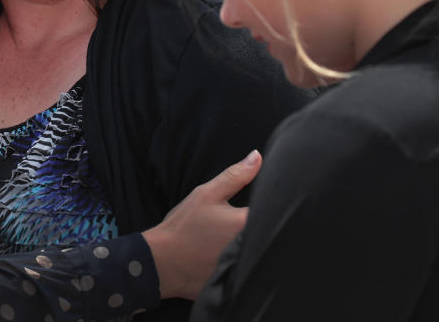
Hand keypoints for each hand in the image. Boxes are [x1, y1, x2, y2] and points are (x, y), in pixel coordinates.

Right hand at [142, 150, 261, 299]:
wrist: (161, 263)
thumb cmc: (183, 227)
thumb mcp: (206, 195)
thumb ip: (235, 176)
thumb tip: (257, 156)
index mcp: (247, 224)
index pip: (276, 211)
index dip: (275, 205)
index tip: (267, 202)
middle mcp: (252, 248)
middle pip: (272, 234)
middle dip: (267, 226)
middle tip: (244, 222)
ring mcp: (245, 268)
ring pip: (264, 253)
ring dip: (259, 246)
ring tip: (235, 239)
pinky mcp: (238, 282)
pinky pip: (252, 271)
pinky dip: (249, 264)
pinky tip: (233, 258)